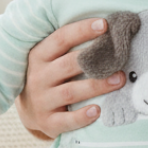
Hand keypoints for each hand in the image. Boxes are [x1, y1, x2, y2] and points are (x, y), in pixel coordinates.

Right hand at [15, 18, 125, 138]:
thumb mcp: (51, 58)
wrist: (28, 110)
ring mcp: (41, 101)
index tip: (105, 24)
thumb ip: (71, 46)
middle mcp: (38, 77)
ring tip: (119, 80)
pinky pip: (66, 120)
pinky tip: (98, 110)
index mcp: (39, 55)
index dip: (82, 30)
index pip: (61, 38)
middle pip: (68, 65)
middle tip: (120, 56)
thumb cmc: (49, 75)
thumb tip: (107, 28)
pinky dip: (82, 116)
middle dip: (95, 60)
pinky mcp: (47, 122)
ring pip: (70, 92)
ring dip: (96, 86)